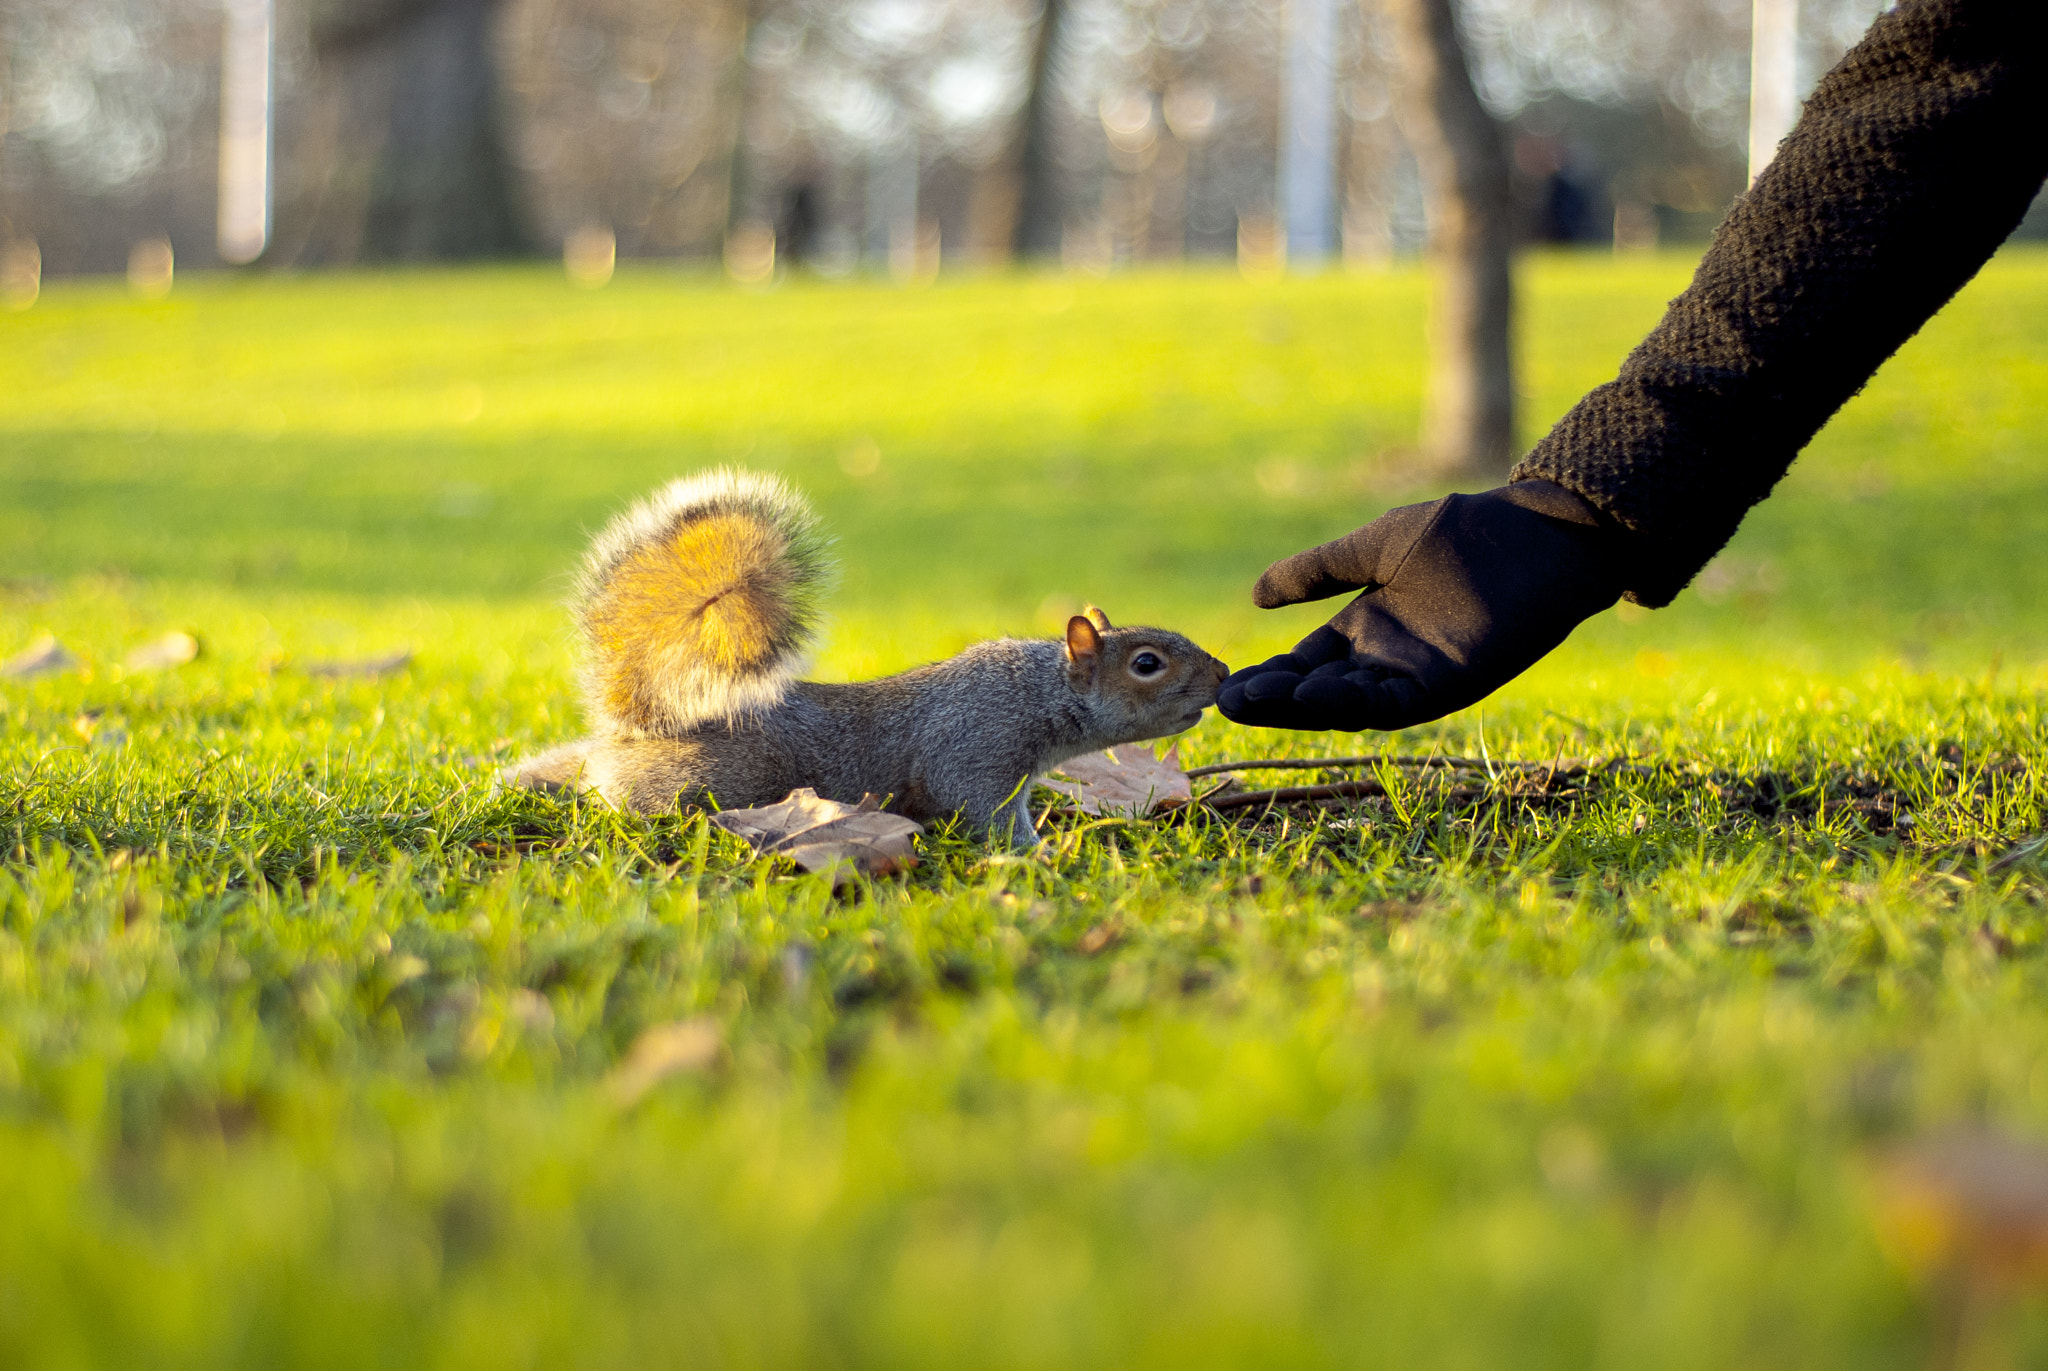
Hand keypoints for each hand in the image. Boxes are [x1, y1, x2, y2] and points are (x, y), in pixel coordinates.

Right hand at [1216, 481, 1626, 730]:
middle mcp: (1387, 661)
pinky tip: (1314, 693)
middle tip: (1225, 702)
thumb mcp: (1374, 547)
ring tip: (1253, 701)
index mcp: (1367, 629)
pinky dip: (1351, 704)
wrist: (1539, 532)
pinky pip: (1392, 706)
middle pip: (1318, 691)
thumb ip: (1318, 570)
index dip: (1268, 676)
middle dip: (1272, 700)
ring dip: (1301, 708)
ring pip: (1347, 706)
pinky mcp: (1449, 685)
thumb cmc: (1466, 533)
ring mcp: (1416, 676)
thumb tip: (1255, 596)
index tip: (1225, 682)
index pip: (1306, 664)